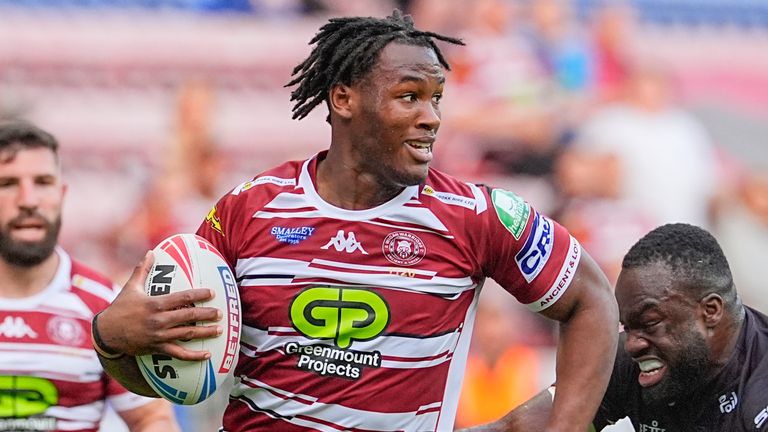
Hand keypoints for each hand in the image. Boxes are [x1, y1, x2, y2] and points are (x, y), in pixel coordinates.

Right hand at [95, 251, 222, 360]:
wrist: (106, 333)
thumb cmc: (120, 308)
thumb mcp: (131, 287)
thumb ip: (142, 269)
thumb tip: (151, 252)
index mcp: (155, 304)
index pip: (182, 298)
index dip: (199, 294)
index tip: (212, 292)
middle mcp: (159, 320)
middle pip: (188, 316)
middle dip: (206, 314)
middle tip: (220, 312)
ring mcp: (159, 336)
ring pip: (187, 335)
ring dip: (205, 333)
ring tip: (219, 330)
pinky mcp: (157, 348)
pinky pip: (178, 354)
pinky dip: (193, 356)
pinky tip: (207, 355)